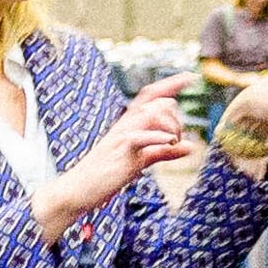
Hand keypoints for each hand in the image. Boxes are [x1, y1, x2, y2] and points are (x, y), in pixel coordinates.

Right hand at [35, 74, 196, 239]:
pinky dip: (158, 138)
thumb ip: (164, 152)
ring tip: (172, 144)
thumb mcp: (140, 160)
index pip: (151, 95)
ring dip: (170, 127)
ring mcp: (121, 136)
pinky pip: (140, 136)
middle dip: (176, 119)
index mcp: (129, 124)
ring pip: (153, 114)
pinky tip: (169, 143)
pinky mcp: (118, 150)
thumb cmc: (105, 175)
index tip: (191, 77)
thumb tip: (191, 147)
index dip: (171, 83)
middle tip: (176, 141)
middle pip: (158, 103)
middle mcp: (125, 124)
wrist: (76, 190)